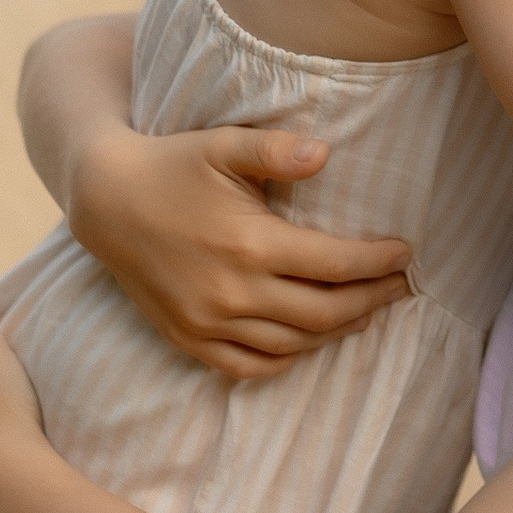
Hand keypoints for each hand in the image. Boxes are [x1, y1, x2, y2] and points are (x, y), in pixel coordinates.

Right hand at [68, 124, 412, 380]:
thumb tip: (326, 153)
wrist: (106, 201)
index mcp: (250, 244)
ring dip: (338, 331)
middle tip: (398, 286)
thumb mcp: (224, 145)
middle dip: (372, 300)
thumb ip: (277, 150)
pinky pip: (251, 367)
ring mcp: (209, 324)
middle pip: (326, 313)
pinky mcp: (189, 339)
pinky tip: (309, 339)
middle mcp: (233, 293)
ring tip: (366, 310)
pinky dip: (288, 358)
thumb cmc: (172, 165)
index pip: (336, 265)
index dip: (379, 263)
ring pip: (295, 344)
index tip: (406, 254)